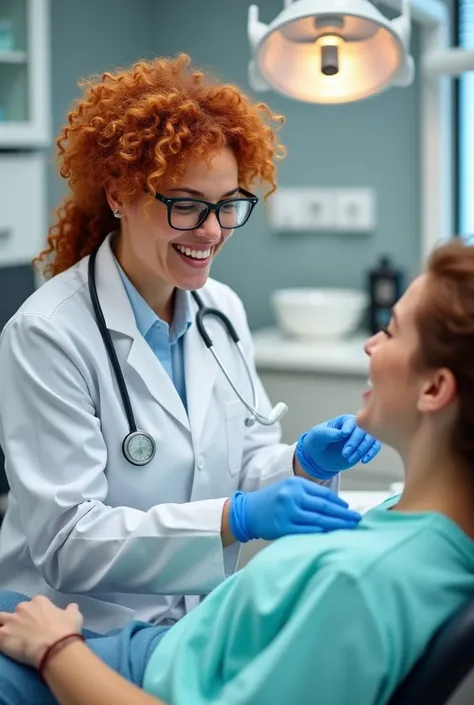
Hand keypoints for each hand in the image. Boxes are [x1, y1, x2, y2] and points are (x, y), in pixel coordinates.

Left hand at [0, 595, 82, 667]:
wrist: (55, 648)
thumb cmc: (66, 631)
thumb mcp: (74, 616)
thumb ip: (71, 609)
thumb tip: (73, 606)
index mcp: (39, 601)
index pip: (35, 603)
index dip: (37, 612)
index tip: (40, 621)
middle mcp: (24, 608)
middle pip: (18, 610)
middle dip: (20, 619)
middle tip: (26, 631)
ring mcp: (11, 621)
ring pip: (0, 618)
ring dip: (3, 625)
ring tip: (8, 634)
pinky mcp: (2, 636)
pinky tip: (2, 643)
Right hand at [229, 476, 360, 542]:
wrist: (247, 511)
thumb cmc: (272, 501)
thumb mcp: (289, 489)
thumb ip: (309, 494)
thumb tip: (336, 506)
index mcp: (296, 484)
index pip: (324, 494)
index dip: (339, 503)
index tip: (350, 510)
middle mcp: (292, 496)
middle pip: (324, 507)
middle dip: (344, 514)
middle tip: (358, 520)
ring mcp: (287, 511)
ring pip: (318, 519)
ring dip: (336, 524)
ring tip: (349, 528)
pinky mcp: (282, 526)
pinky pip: (306, 530)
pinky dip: (320, 532)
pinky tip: (331, 534)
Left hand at [295, 414, 380, 480]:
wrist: (319, 456)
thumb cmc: (317, 440)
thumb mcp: (318, 435)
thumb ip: (330, 433)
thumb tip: (344, 433)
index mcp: (345, 420)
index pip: (353, 423)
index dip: (350, 430)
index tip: (344, 435)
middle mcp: (356, 427)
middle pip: (364, 431)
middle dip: (355, 443)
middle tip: (345, 453)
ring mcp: (361, 438)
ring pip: (371, 439)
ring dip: (362, 450)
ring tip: (350, 458)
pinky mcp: (365, 448)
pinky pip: (374, 448)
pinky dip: (371, 453)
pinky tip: (364, 460)